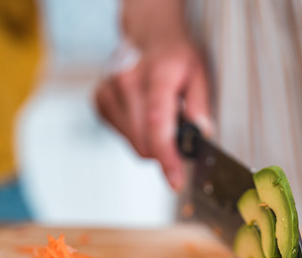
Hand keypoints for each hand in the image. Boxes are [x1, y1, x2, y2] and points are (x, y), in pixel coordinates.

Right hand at [94, 37, 210, 190]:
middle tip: (180, 131)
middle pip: (143, 141)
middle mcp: (126, 81)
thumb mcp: (200, 73)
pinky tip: (144, 112)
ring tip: (162, 115)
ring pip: (133, 142)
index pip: (157, 123)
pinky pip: (122, 135)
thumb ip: (201, 104)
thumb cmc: (176, 55)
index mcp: (157, 74)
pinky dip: (137, 133)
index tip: (175, 179)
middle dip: (165, 149)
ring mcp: (109, 90)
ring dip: (151, 140)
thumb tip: (202, 133)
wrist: (149, 33)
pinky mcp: (99, 100)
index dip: (166, 157)